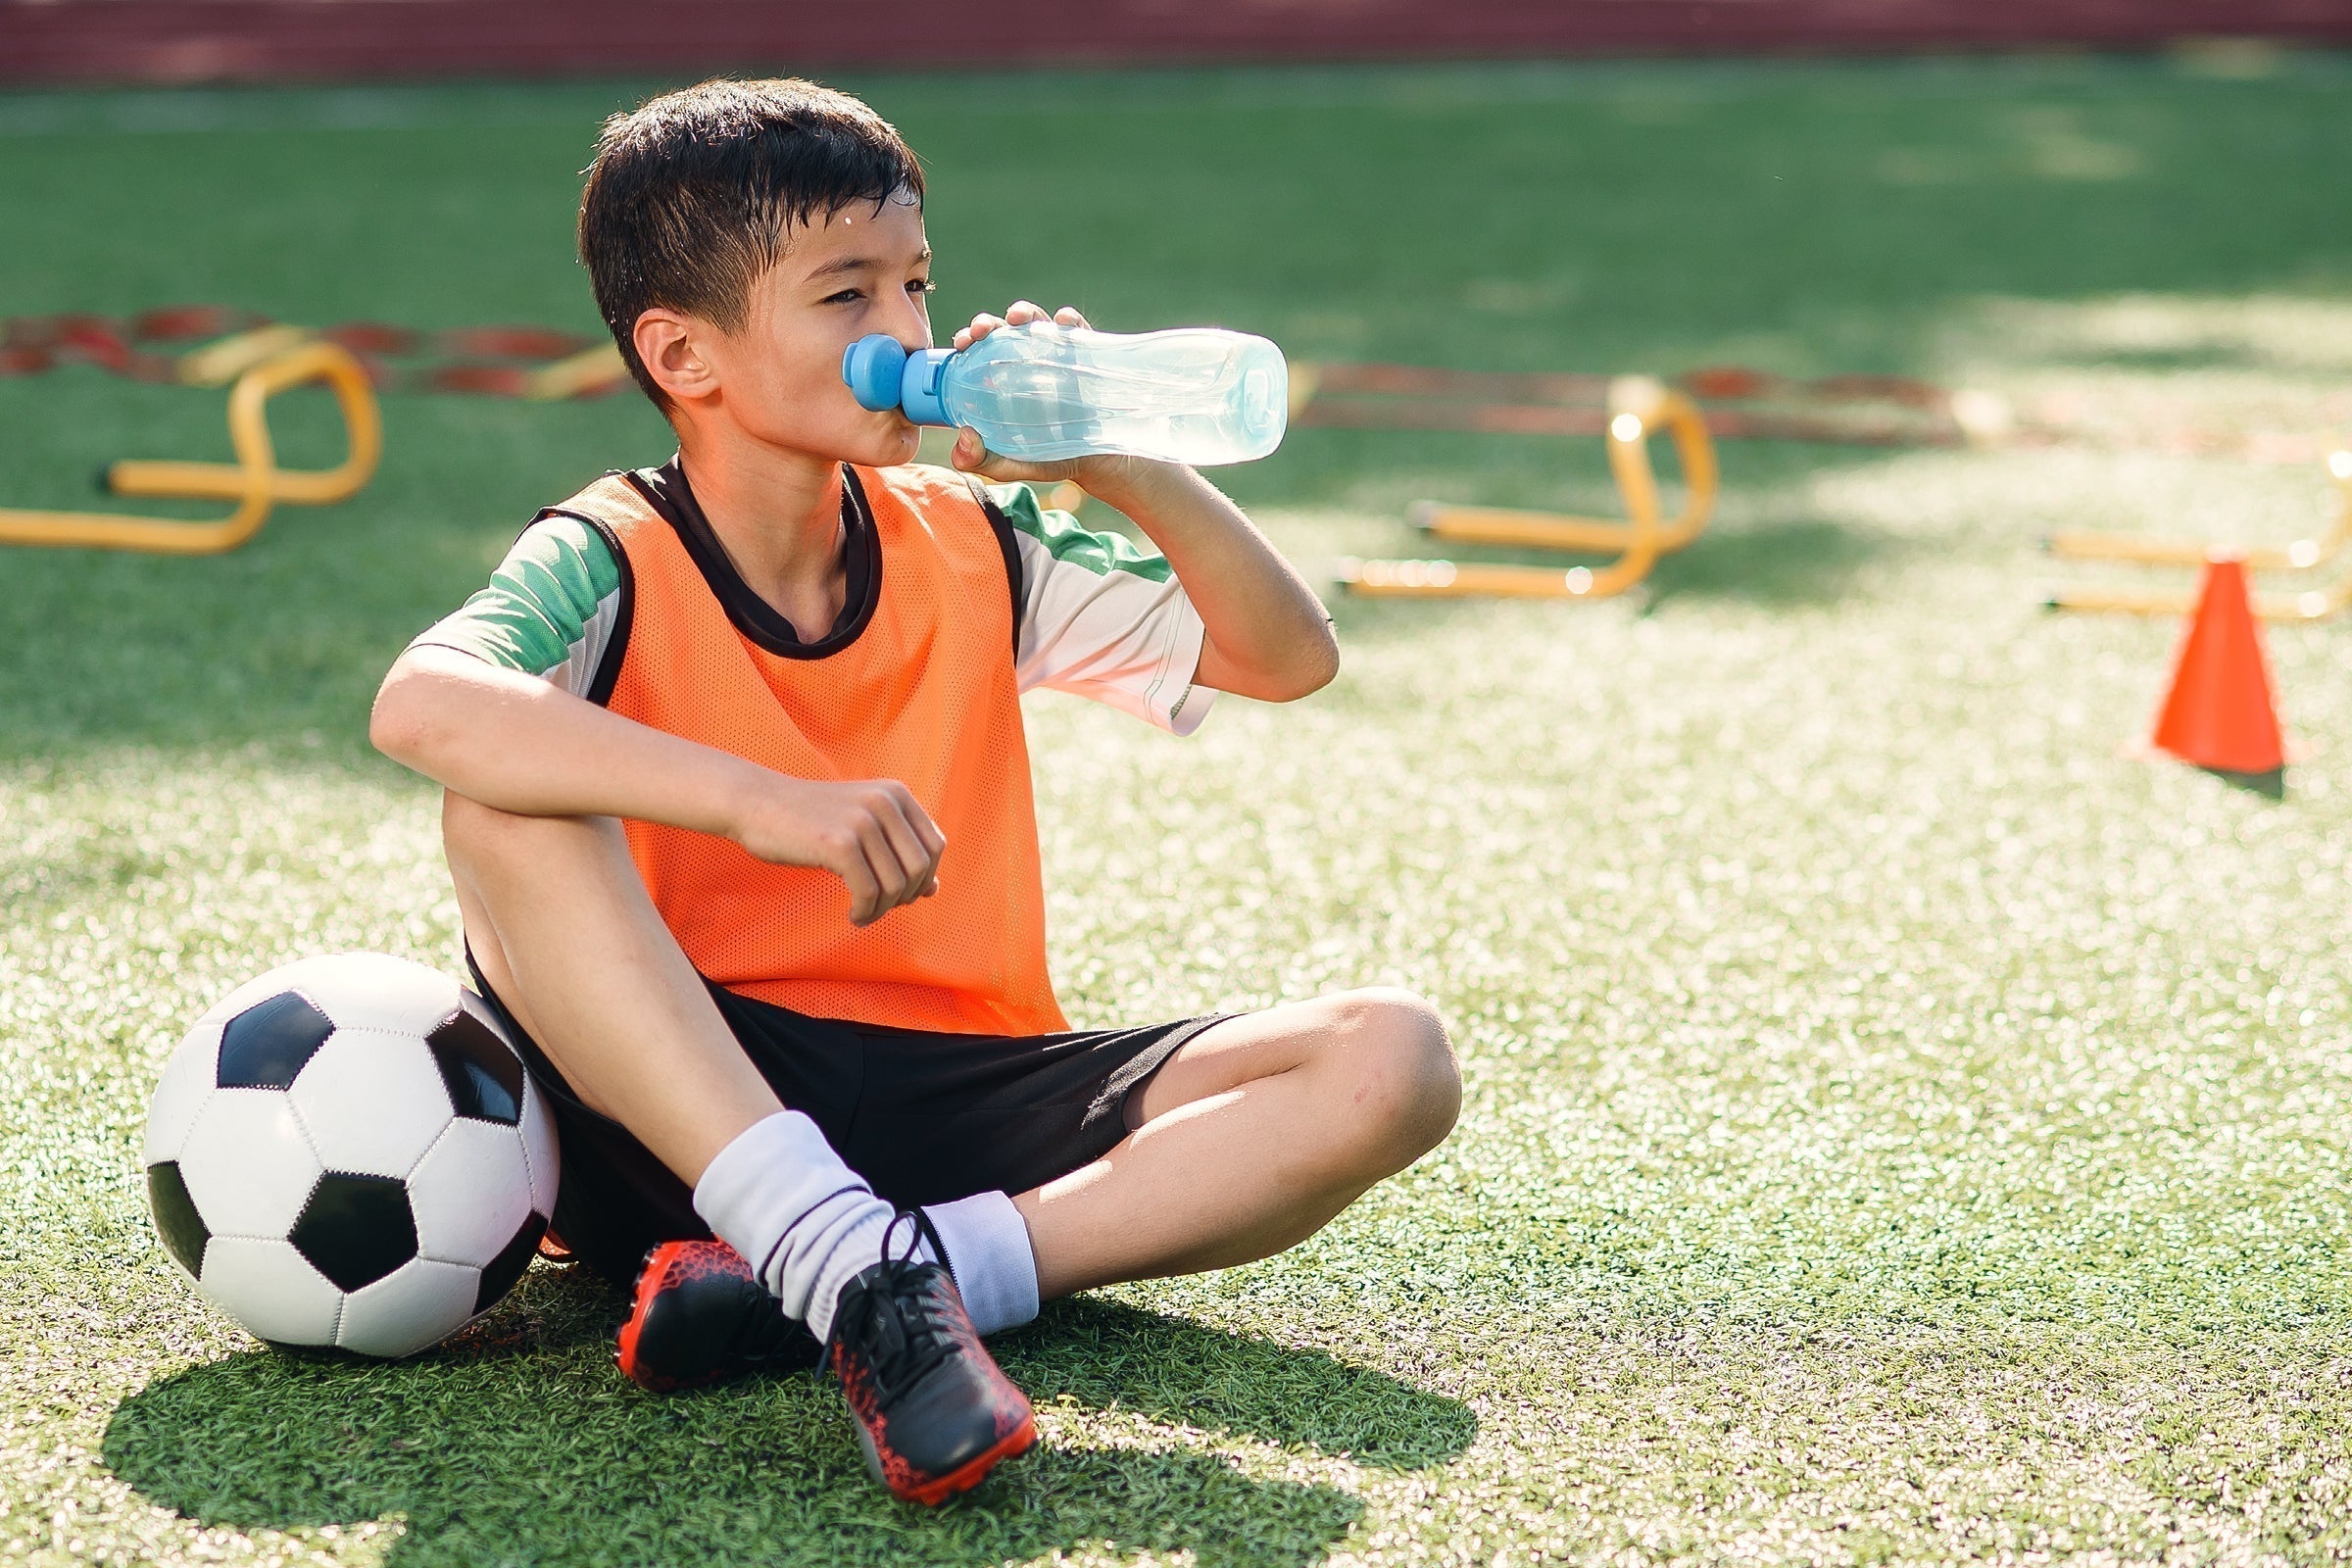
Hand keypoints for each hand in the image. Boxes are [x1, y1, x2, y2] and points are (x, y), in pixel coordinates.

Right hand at [731, 774, 944, 926]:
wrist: (756, 803)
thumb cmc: (810, 820)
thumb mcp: (862, 825)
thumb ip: (899, 851)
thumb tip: (934, 890)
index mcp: (895, 794)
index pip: (935, 845)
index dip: (924, 876)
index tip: (899, 893)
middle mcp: (885, 802)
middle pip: (920, 868)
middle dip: (905, 896)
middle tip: (879, 907)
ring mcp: (863, 822)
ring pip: (897, 885)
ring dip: (881, 910)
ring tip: (862, 914)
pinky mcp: (840, 844)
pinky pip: (869, 893)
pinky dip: (865, 912)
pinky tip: (853, 916)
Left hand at [947, 300, 1156, 495]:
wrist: (1102, 462)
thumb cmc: (1054, 458)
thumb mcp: (1014, 464)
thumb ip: (982, 460)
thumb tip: (964, 435)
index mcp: (1005, 380)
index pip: (980, 352)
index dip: (969, 340)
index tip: (962, 343)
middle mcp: (1028, 362)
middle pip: (1003, 331)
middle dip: (990, 323)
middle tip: (982, 330)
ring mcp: (1058, 355)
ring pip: (1038, 322)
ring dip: (1026, 312)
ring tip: (1018, 318)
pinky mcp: (1088, 355)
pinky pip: (1079, 331)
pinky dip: (1070, 321)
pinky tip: (1063, 323)